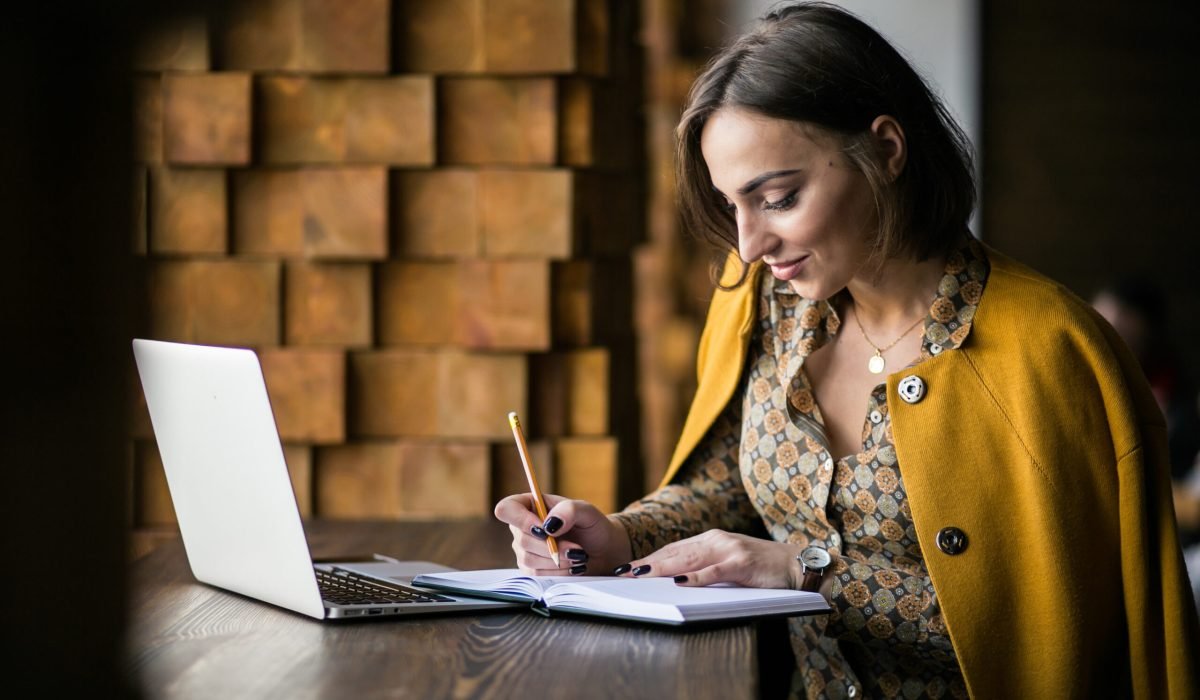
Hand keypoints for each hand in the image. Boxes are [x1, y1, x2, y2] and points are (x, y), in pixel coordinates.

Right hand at [493, 494, 632, 576]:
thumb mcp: (587, 511)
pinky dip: (558, 572)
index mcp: (531, 505)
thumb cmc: (594, 526)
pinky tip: (572, 566)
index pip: (506, 509)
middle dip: (552, 547)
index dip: (521, 520)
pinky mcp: (532, 569)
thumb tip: (549, 525)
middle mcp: (523, 527)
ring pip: (529, 560)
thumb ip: (568, 510)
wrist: (603, 550)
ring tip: (579, 556)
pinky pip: (537, 575)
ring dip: (558, 561)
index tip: (545, 530)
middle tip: (577, 548)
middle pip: (521, 540)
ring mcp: (525, 550)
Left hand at [617, 529, 835, 596]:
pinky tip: (680, 583)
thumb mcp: (727, 562)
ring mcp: (729, 549)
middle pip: (675, 553)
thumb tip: (674, 579)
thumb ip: (704, 565)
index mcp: (711, 538)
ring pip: (689, 560)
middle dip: (647, 564)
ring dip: (662, 569)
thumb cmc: (760, 567)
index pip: (673, 549)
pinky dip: (697, 578)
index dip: (649, 559)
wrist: (795, 564)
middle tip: (624, 574)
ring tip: (640, 577)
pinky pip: (715, 572)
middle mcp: (717, 539)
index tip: (627, 569)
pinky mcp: (742, 563)